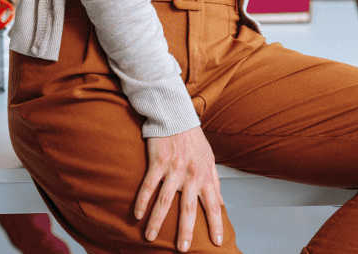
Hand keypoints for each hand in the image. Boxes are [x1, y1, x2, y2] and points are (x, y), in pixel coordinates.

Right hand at [134, 127, 223, 251]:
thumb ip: (214, 182)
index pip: (213, 204)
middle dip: (185, 230)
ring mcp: (174, 168)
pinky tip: (137, 214)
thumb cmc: (193, 140)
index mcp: (205, 175)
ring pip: (165, 200)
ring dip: (157, 220)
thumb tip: (220, 203)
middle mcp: (191, 174)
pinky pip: (149, 185)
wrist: (177, 116)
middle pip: (188, 208)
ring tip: (150, 237)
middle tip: (183, 248)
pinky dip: (142, 200)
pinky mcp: (158, 161)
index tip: (217, 242)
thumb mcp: (209, 159)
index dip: (216, 224)